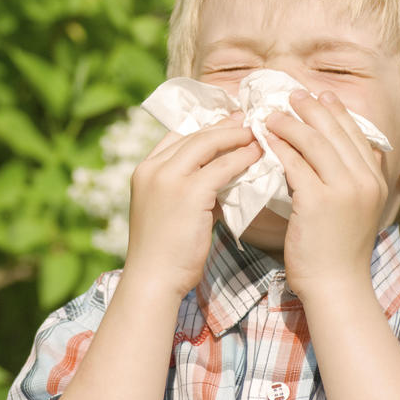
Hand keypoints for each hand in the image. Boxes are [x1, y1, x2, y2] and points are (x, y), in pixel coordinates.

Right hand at [125, 114, 261, 299]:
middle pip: (192, 135)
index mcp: (144, 171)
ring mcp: (168, 178)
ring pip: (207, 144)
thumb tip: (222, 177)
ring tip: (255, 135)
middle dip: (222, 126)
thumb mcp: (169, 210)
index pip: (175, 136)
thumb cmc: (163, 253)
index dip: (202, 127)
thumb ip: (190, 189)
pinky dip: (241, 159)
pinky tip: (256, 156)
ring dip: (235, 137)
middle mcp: (152, 168)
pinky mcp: (188, 192)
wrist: (153, 279)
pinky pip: (222, 167)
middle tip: (245, 120)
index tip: (224, 123)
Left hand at [263, 90, 387, 300]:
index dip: (337, 112)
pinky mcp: (319, 200)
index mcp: (376, 181)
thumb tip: (328, 156)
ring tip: (271, 114)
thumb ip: (347, 182)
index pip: (357, 134)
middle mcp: (365, 180)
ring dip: (290, 123)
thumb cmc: (336, 251)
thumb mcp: (352, 210)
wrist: (336, 286)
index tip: (320, 95)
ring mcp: (344, 189)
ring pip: (314, 142)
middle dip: (313, 108)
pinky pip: (294, 162)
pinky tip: (264, 138)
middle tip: (292, 93)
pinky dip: (278, 147)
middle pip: (337, 131)